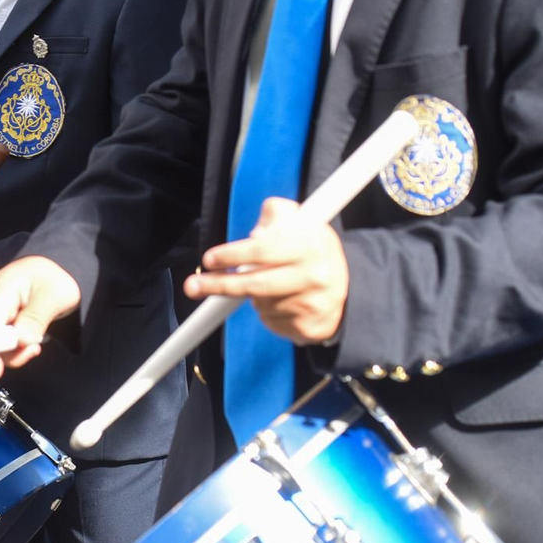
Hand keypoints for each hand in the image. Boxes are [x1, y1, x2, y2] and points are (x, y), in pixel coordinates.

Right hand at [0, 255, 79, 381]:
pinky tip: (26, 349)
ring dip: (6, 355)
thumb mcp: (55, 296)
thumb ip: (37, 317)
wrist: (57, 272)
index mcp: (2, 288)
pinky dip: (7, 353)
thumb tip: (21, 339)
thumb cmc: (56, 279)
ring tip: (32, 349)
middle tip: (3, 369)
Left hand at [184, 197, 348, 344]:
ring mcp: (313, 305)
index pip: (261, 251)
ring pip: (260, 303)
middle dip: (220, 285)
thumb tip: (255, 232)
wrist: (349, 288)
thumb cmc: (312, 250)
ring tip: (268, 282)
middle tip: (193, 286)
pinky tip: (279, 300)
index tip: (209, 259)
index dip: (231, 255)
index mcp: (311, 245)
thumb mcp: (302, 221)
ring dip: (252, 295)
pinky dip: (266, 311)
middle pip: (255, 285)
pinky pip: (271, 321)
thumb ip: (275, 214)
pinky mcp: (309, 328)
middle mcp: (315, 276)